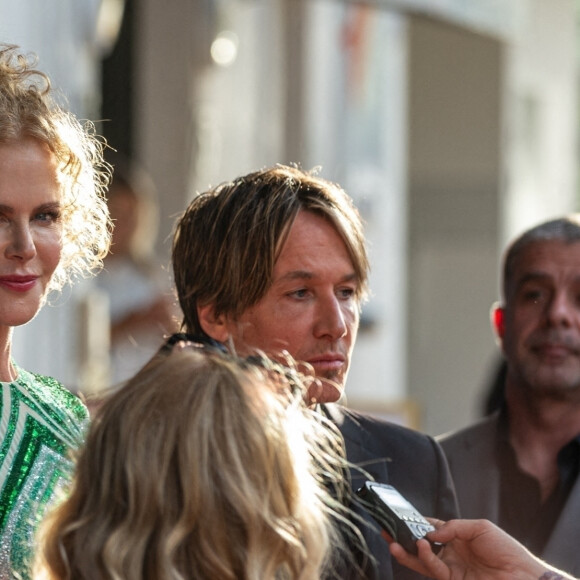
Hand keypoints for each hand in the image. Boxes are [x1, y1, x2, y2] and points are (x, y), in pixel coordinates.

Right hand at [389, 519, 573, 579]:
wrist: (524, 578)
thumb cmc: (507, 550)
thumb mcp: (480, 527)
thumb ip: (453, 526)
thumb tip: (432, 531)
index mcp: (457, 538)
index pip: (431, 527)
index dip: (415, 522)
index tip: (399, 516)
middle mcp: (451, 553)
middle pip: (421, 545)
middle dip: (402, 539)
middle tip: (385, 531)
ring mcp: (451, 568)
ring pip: (422, 560)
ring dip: (407, 552)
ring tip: (394, 542)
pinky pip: (433, 569)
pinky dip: (424, 558)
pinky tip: (420, 547)